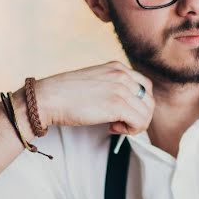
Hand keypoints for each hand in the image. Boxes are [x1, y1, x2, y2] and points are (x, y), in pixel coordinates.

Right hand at [34, 61, 153, 134]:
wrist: (49, 98)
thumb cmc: (66, 94)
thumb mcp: (95, 81)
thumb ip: (113, 87)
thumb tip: (126, 107)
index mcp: (117, 67)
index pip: (145, 86)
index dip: (138, 104)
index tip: (122, 112)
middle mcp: (122, 75)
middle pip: (149, 101)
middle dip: (139, 116)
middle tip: (121, 123)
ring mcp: (121, 89)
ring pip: (146, 113)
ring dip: (134, 125)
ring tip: (116, 126)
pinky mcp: (117, 105)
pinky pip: (139, 122)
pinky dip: (130, 130)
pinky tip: (112, 128)